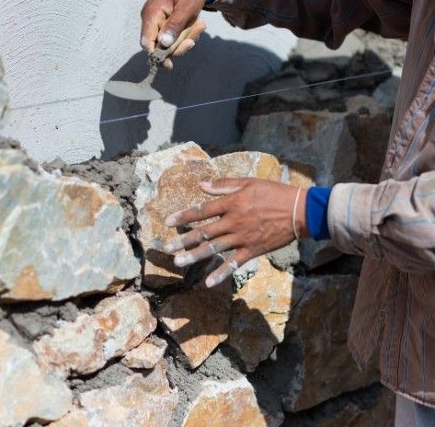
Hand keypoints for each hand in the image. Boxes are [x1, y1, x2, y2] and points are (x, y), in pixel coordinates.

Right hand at [140, 0, 220, 68]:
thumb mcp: (187, 7)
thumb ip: (175, 25)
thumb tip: (164, 44)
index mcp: (151, 13)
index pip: (147, 42)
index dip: (156, 55)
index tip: (169, 65)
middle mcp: (149, 18)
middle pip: (158, 45)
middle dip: (178, 45)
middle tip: (194, 40)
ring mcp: (155, 20)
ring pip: (167, 42)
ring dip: (184, 39)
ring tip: (199, 26)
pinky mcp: (162, 21)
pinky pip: (171, 36)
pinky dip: (184, 34)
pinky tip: (195, 24)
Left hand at [161, 178, 308, 287]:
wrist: (300, 211)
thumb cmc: (274, 193)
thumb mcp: (249, 183)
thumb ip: (224, 185)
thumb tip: (202, 185)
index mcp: (231, 203)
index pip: (201, 210)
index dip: (183, 216)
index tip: (167, 222)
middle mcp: (233, 222)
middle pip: (203, 233)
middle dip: (183, 240)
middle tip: (166, 248)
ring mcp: (242, 238)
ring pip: (214, 248)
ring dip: (195, 256)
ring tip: (179, 263)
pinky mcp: (252, 250)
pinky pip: (234, 264)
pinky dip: (221, 273)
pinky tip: (208, 282)